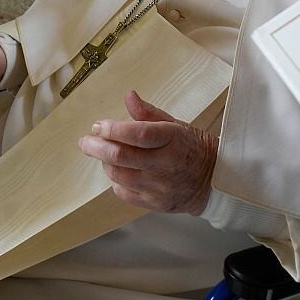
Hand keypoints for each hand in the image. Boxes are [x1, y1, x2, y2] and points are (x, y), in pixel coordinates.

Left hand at [78, 90, 216, 215]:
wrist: (213, 182)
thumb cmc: (190, 147)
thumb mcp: (174, 124)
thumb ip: (148, 113)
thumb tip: (129, 95)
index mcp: (172, 139)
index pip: (137, 134)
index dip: (113, 129)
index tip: (98, 126)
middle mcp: (166, 164)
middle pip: (122, 157)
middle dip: (97, 147)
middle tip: (86, 142)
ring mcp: (160, 187)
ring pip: (119, 175)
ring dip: (105, 163)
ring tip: (104, 154)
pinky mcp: (155, 204)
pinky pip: (124, 193)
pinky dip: (116, 180)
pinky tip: (119, 171)